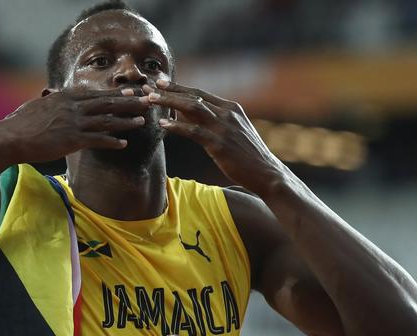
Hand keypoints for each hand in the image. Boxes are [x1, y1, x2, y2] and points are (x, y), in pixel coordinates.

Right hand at [0, 88, 148, 163]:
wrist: (9, 138)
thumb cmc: (19, 124)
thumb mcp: (36, 105)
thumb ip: (49, 99)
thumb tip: (51, 93)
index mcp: (64, 97)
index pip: (95, 93)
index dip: (115, 94)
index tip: (130, 93)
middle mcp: (72, 107)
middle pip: (106, 103)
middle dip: (128, 102)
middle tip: (146, 101)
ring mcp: (73, 123)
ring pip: (106, 120)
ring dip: (126, 121)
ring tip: (141, 121)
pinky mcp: (72, 140)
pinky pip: (97, 140)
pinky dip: (112, 142)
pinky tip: (123, 144)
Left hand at [140, 80, 285, 195]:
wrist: (266, 173)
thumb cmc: (247, 156)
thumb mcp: (234, 132)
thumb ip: (215, 122)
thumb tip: (191, 115)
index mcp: (231, 108)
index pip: (200, 93)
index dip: (179, 87)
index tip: (161, 82)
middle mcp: (227, 113)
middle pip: (194, 96)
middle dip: (170, 90)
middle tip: (149, 86)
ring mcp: (224, 128)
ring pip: (192, 108)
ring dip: (169, 102)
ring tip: (150, 100)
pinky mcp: (220, 144)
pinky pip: (194, 131)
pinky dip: (177, 125)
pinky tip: (162, 124)